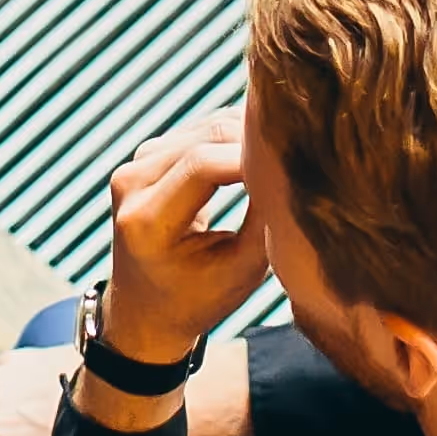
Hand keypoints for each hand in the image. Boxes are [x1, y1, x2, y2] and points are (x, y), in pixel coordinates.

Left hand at [95, 107, 275, 376]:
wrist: (146, 309)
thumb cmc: (198, 298)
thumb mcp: (241, 271)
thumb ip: (265, 222)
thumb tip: (295, 169)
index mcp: (145, 221)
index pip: (202, 165)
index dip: (253, 156)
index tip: (298, 162)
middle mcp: (131, 183)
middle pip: (206, 138)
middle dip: (257, 141)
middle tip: (305, 153)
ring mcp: (136, 164)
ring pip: (207, 127)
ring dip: (250, 136)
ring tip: (289, 157)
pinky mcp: (149, 154)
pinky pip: (201, 131)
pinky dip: (235, 139)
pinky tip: (263, 156)